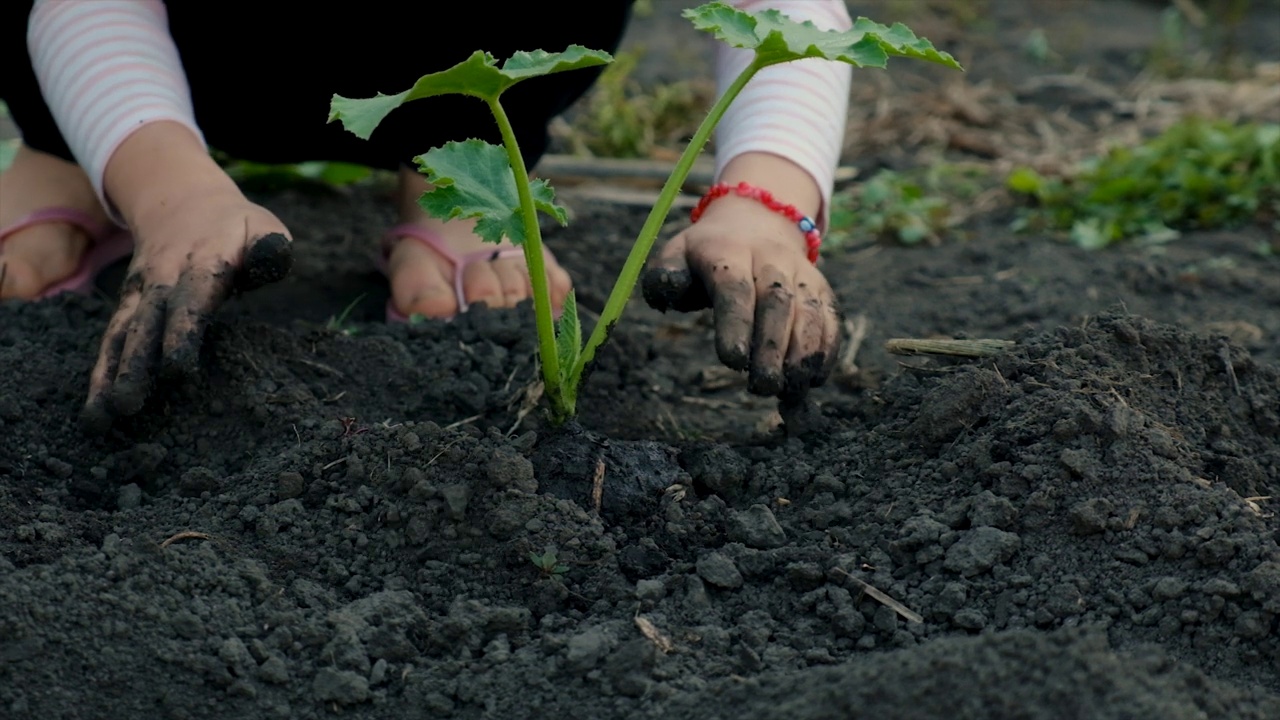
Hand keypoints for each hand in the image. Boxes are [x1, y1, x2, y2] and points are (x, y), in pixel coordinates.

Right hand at [81, 123, 292, 432]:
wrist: (182, 200)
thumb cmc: (236, 226)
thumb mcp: (262, 225)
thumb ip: (270, 246)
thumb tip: (273, 259)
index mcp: (201, 263)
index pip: (191, 300)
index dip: (183, 332)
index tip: (177, 369)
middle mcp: (163, 279)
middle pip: (147, 324)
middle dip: (136, 364)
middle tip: (129, 405)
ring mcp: (140, 293)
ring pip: (121, 335)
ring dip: (109, 376)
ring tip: (101, 417)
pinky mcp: (129, 306)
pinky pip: (112, 339)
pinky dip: (101, 374)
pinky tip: (97, 410)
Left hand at [641, 160, 840, 399]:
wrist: (756, 223)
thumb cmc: (707, 255)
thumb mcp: (677, 255)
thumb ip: (665, 276)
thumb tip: (668, 293)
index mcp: (730, 251)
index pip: (735, 287)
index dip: (736, 324)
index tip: (732, 362)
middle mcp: (772, 258)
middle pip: (778, 301)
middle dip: (772, 347)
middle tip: (762, 386)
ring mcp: (802, 273)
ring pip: (810, 311)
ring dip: (804, 354)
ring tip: (790, 390)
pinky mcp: (822, 289)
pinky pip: (830, 320)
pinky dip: (825, 352)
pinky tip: (811, 381)